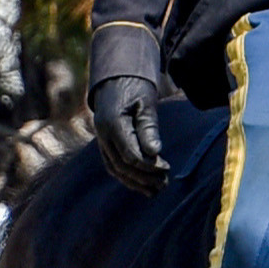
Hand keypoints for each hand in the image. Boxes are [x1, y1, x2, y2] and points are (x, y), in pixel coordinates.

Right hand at [87, 30, 167, 194]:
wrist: (115, 77)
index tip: (167, 168)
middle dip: (144, 177)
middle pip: (123, 165)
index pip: (130, 154)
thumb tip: (154, 153)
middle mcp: (103, 134)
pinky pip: (113, 165)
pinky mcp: (105, 143)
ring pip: (116, 168)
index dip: (149, 166)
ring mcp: (101, 140)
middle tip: (164, 184)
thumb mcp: (146, 102)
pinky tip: (142, 184)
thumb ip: (149, 127)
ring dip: (135, 182)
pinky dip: (127, 176)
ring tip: (156, 190)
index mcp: (112, 123)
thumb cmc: (135, 86)